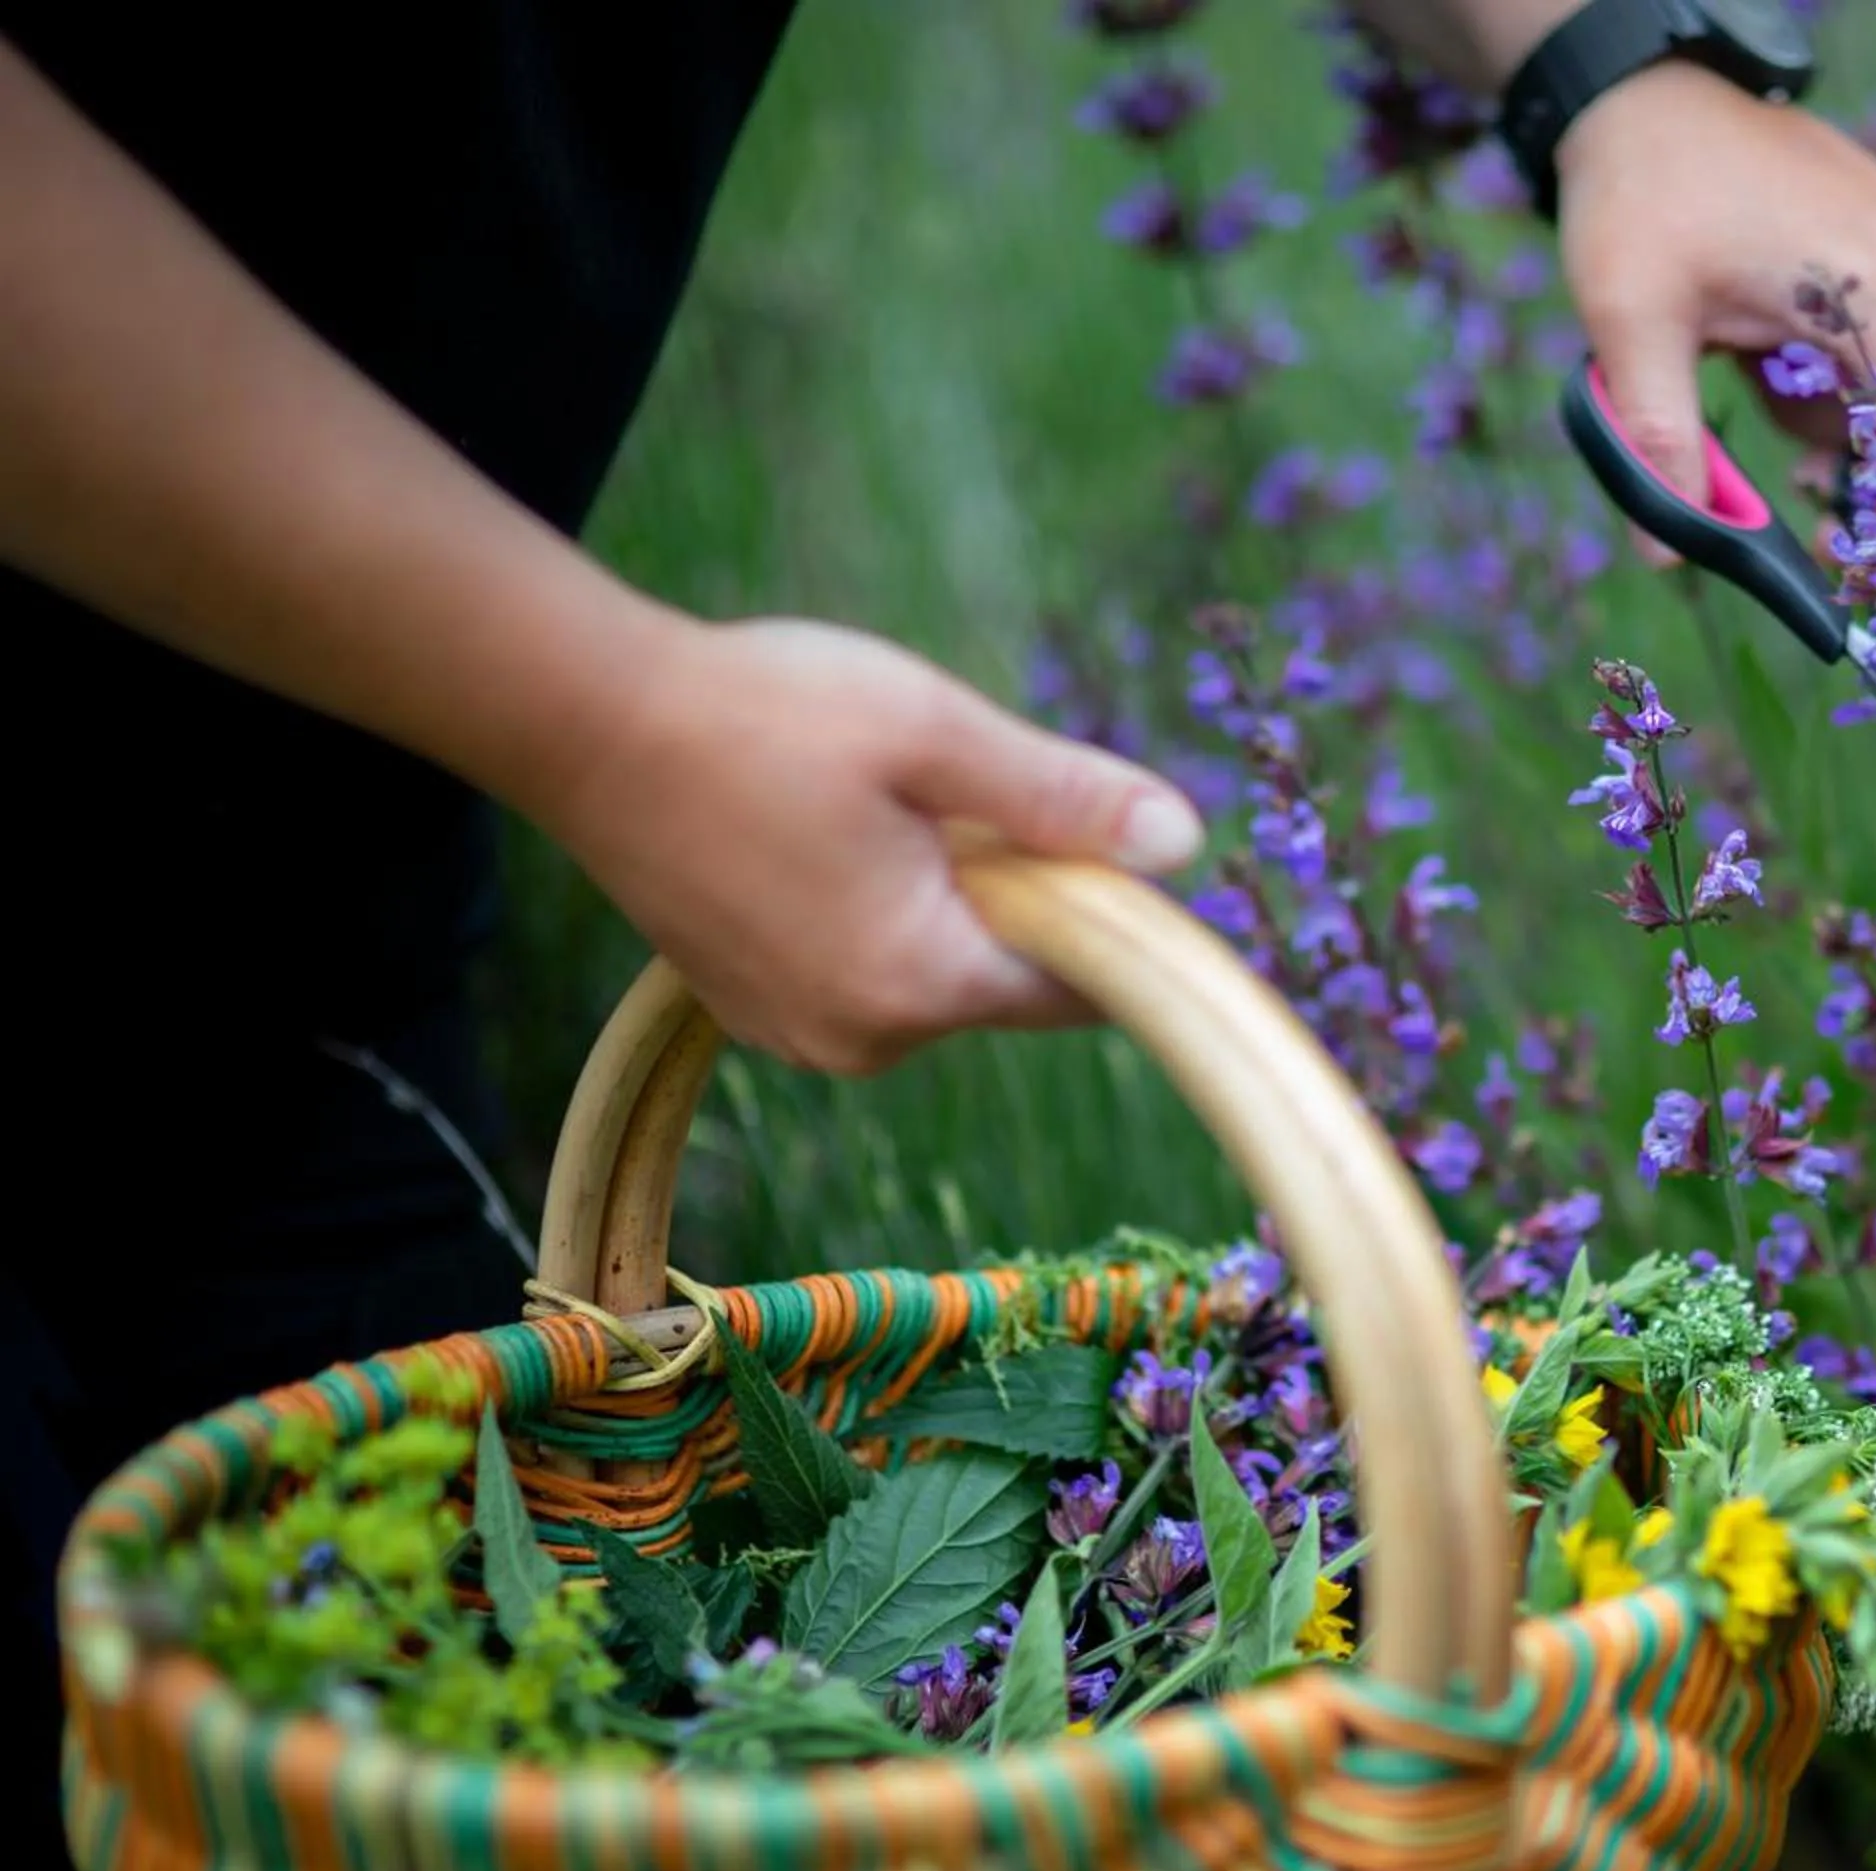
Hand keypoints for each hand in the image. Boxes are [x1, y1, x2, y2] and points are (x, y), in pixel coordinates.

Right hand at [529, 614, 1205, 1075]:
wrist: (580, 720)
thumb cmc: (761, 714)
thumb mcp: (936, 733)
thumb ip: (1062, 798)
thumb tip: (1185, 844)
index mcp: (918, 984)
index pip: (1079, 989)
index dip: (1114, 917)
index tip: (1101, 833)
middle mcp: (861, 1040)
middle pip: (1006, 979)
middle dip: (1014, 893)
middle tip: (950, 786)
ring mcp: (798, 1035)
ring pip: (935, 973)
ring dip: (942, 898)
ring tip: (868, 803)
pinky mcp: (754, 1012)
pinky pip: (867, 972)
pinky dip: (877, 911)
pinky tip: (824, 832)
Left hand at [1553, 61, 1875, 548]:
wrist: (1655, 100)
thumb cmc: (1644, 201)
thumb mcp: (1632, 327)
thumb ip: (1660, 445)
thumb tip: (1672, 555)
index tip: (1847, 562)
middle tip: (1812, 507)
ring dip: (1863, 432)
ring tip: (1765, 382)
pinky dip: (1863, 386)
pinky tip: (1787, 357)